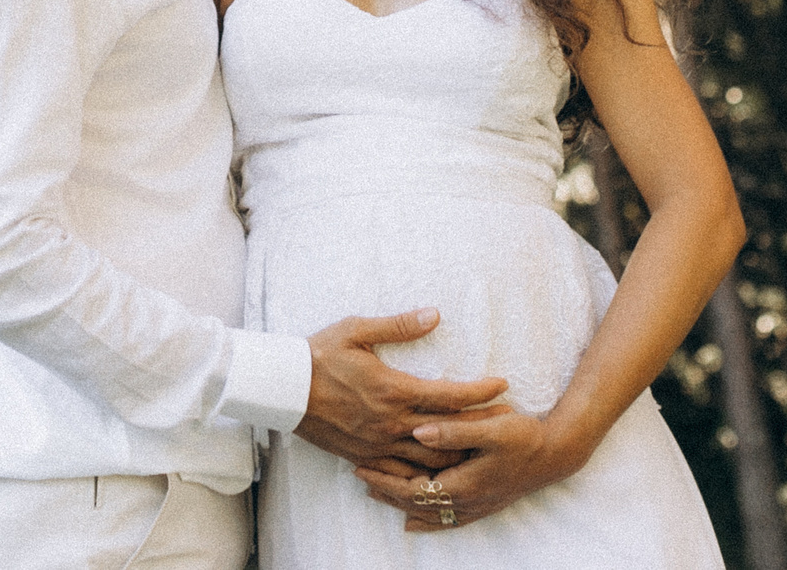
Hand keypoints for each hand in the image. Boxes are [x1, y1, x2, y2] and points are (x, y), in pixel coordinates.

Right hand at [297, 309, 511, 465]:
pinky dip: (425, 471)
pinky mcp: (365, 456)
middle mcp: (392, 422)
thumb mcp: (357, 329)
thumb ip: (399, 325)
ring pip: (430, 459)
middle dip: (480, 428)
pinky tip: (436, 466)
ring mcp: (379, 444)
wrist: (282, 389)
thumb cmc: (319, 354)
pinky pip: (403, 472)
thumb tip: (434, 314)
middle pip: (450, 433)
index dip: (481, 392)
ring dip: (457, 452)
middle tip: (504, 421)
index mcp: (394, 389)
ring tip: (477, 445)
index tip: (502, 385)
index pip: (450, 395)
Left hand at [355, 406, 592, 530]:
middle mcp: (467, 501)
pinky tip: (413, 523)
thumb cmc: (525, 437)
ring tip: (377, 494)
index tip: (361, 468)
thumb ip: (453, 430)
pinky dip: (426, 522)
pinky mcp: (484, 505)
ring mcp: (476, 506)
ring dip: (401, 505)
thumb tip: (418, 430)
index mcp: (463, 483)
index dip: (385, 480)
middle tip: (359, 478)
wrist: (558, 454)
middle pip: (416, 504)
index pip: (413, 489)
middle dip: (386, 492)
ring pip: (429, 514)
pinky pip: (447, 521)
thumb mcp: (490, 428)